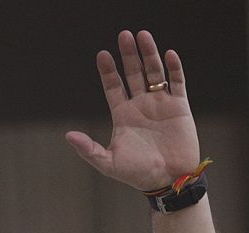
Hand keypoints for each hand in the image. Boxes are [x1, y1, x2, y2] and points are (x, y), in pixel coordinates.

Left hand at [66, 29, 200, 191]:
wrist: (170, 181)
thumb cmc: (139, 175)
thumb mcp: (109, 164)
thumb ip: (89, 150)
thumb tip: (69, 135)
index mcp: (123, 115)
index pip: (113, 86)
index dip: (108, 71)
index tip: (102, 55)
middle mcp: (141, 105)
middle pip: (133, 73)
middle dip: (128, 55)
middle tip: (123, 35)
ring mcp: (161, 104)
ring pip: (154, 73)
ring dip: (149, 54)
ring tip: (143, 36)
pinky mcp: (180, 107)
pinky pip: (177, 83)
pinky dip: (174, 68)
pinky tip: (168, 54)